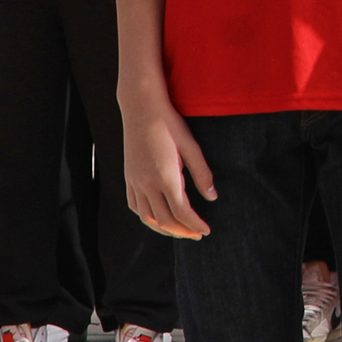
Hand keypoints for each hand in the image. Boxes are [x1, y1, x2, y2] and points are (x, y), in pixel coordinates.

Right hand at [124, 103, 214, 240]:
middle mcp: (147, 183)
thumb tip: (212, 197)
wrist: (141, 107)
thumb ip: (202, 174)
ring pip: (147, 217)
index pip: (182, 212)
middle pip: (165, 220)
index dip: (195, 225)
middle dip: (182, 231)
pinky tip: (158, 217)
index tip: (206, 230)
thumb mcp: (191, 146)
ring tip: (180, 231)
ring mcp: (134, 181)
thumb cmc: (169, 123)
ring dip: (164, 229)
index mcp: (165, 176)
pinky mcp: (128, 177)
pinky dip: (147, 217)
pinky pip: (135, 206)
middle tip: (197, 234)